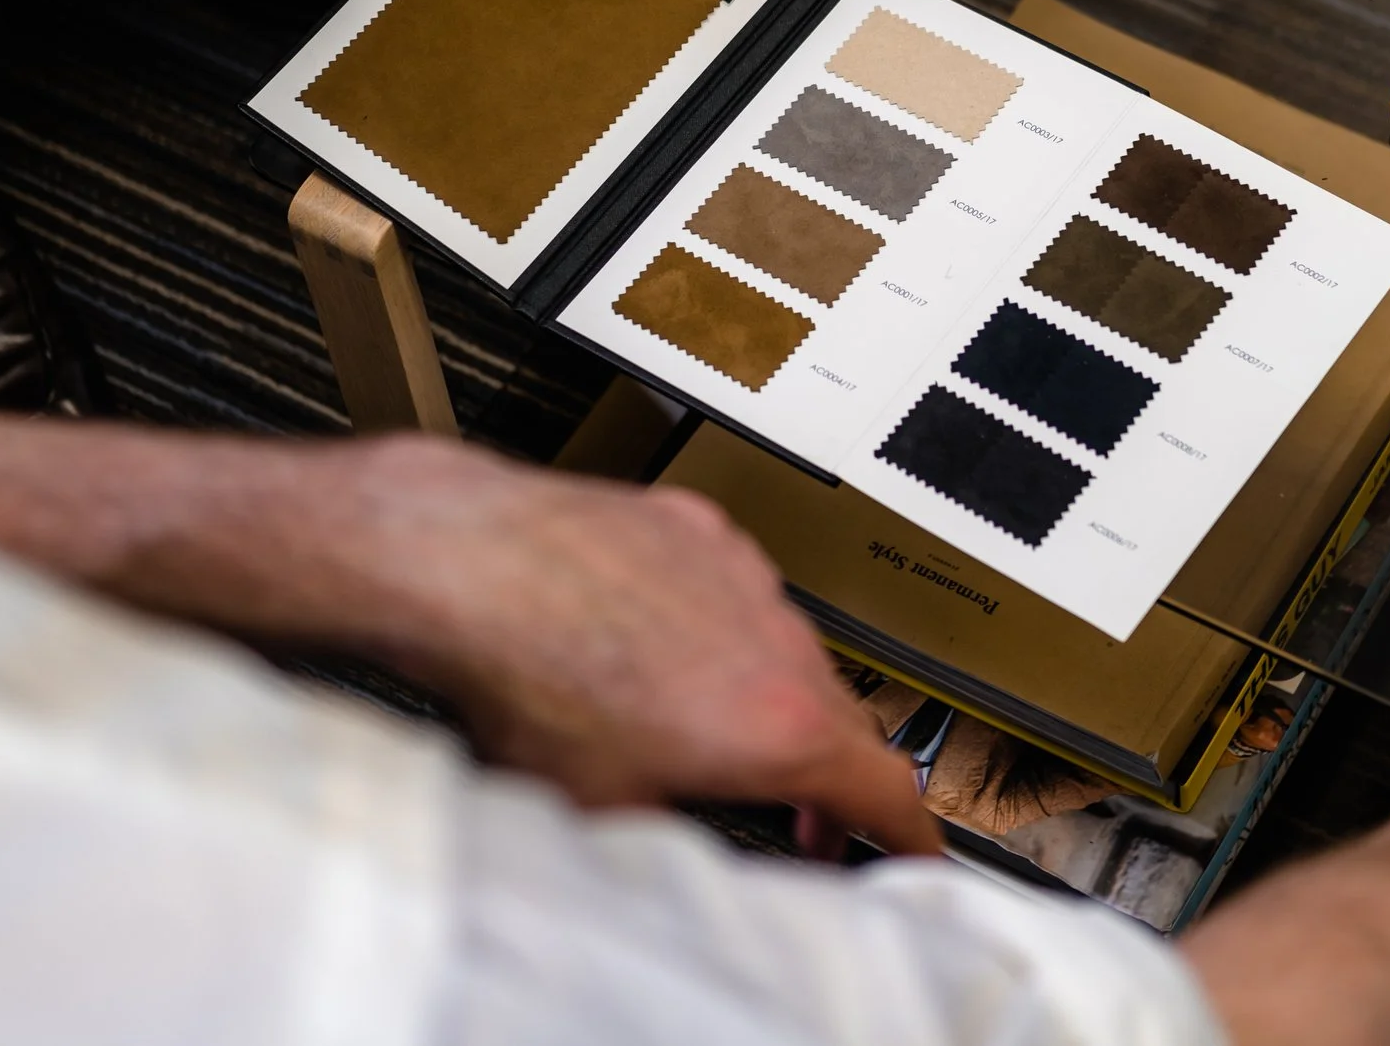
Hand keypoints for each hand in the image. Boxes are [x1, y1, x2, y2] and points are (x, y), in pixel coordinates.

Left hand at [355, 441, 939, 856]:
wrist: (474, 565)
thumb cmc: (528, 677)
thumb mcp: (608, 809)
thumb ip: (678, 835)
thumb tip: (680, 857)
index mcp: (778, 726)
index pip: (888, 792)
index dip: (909, 838)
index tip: (915, 854)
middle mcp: (780, 642)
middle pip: (846, 722)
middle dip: (829, 777)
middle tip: (803, 817)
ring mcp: (746, 578)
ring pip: (791, 651)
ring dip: (770, 699)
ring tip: (701, 728)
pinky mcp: (704, 532)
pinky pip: (740, 592)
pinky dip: (721, 630)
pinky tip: (651, 650)